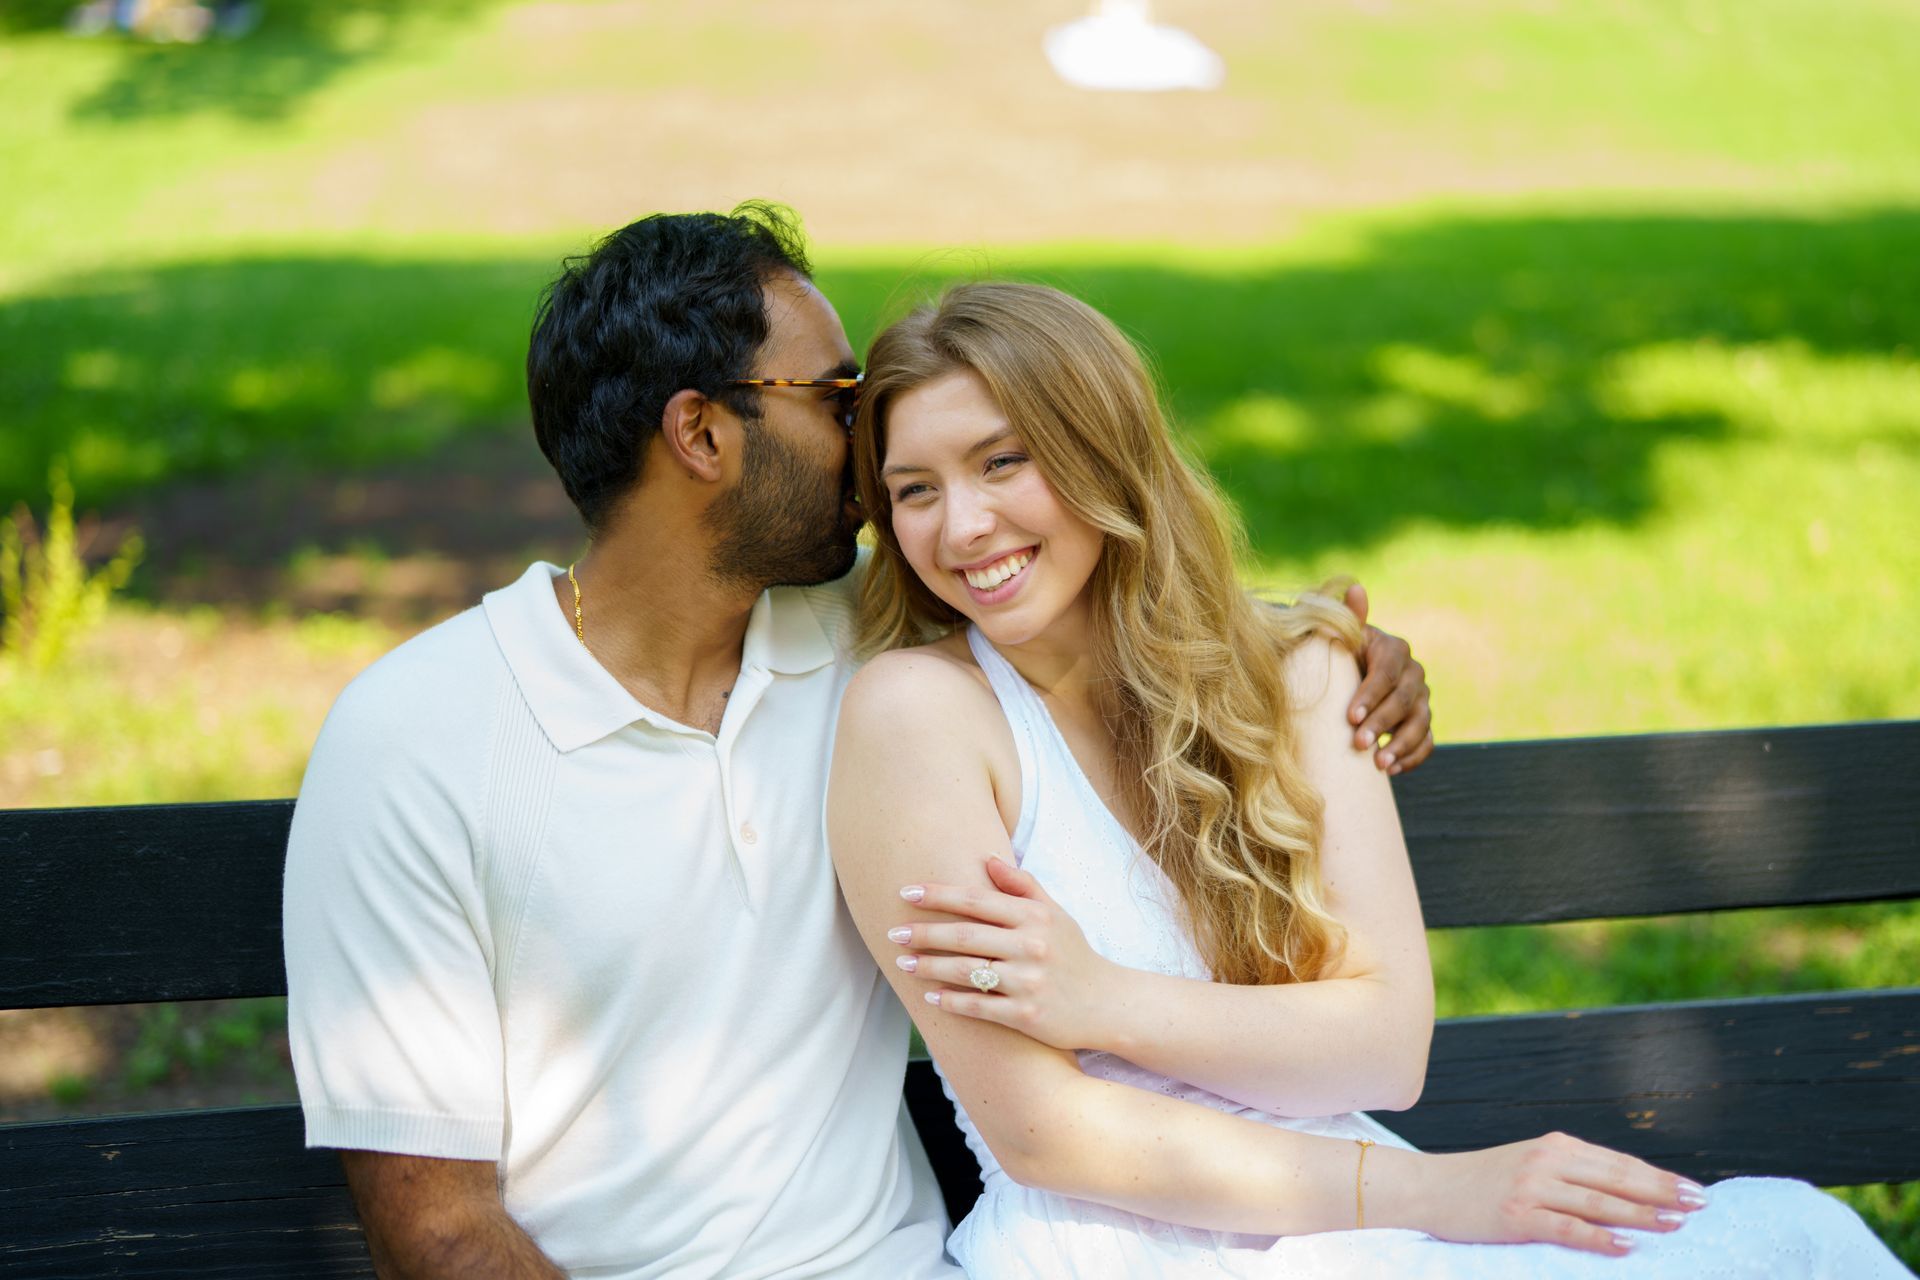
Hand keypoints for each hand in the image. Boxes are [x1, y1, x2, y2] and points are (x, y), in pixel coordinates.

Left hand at [890, 857, 1117, 1048]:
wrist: (1108, 1004)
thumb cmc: (1075, 954)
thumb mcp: (1055, 913)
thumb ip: (1022, 885)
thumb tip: (986, 858)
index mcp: (1035, 917)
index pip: (977, 899)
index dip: (938, 894)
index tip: (906, 892)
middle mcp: (1032, 946)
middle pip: (965, 935)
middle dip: (924, 933)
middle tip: (893, 932)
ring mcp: (1029, 982)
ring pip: (966, 971)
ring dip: (929, 967)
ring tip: (902, 963)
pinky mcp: (1027, 1016)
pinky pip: (979, 1007)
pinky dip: (951, 1001)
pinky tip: (930, 996)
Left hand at [1342, 582, 1432, 775]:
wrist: (1349, 674)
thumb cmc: (1339, 654)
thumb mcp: (1341, 636)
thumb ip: (1347, 616)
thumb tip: (1355, 588)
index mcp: (1394, 649)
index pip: (1386, 672)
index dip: (1370, 695)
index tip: (1350, 717)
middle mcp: (1413, 672)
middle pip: (1403, 700)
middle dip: (1382, 723)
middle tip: (1359, 744)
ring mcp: (1421, 698)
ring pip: (1420, 722)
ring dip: (1401, 745)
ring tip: (1379, 763)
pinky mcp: (1422, 722)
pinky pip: (1428, 742)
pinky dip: (1414, 757)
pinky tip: (1392, 770)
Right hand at [1411, 1132, 1706, 1255]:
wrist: (1431, 1187)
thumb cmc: (1485, 1181)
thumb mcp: (1530, 1164)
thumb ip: (1571, 1172)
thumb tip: (1626, 1190)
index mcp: (1555, 1146)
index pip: (1619, 1162)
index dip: (1659, 1176)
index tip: (1693, 1190)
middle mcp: (1547, 1160)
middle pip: (1616, 1178)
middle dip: (1661, 1192)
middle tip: (1699, 1205)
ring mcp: (1531, 1187)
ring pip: (1598, 1202)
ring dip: (1640, 1215)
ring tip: (1674, 1225)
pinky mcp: (1516, 1215)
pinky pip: (1566, 1228)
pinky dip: (1599, 1237)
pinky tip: (1625, 1246)